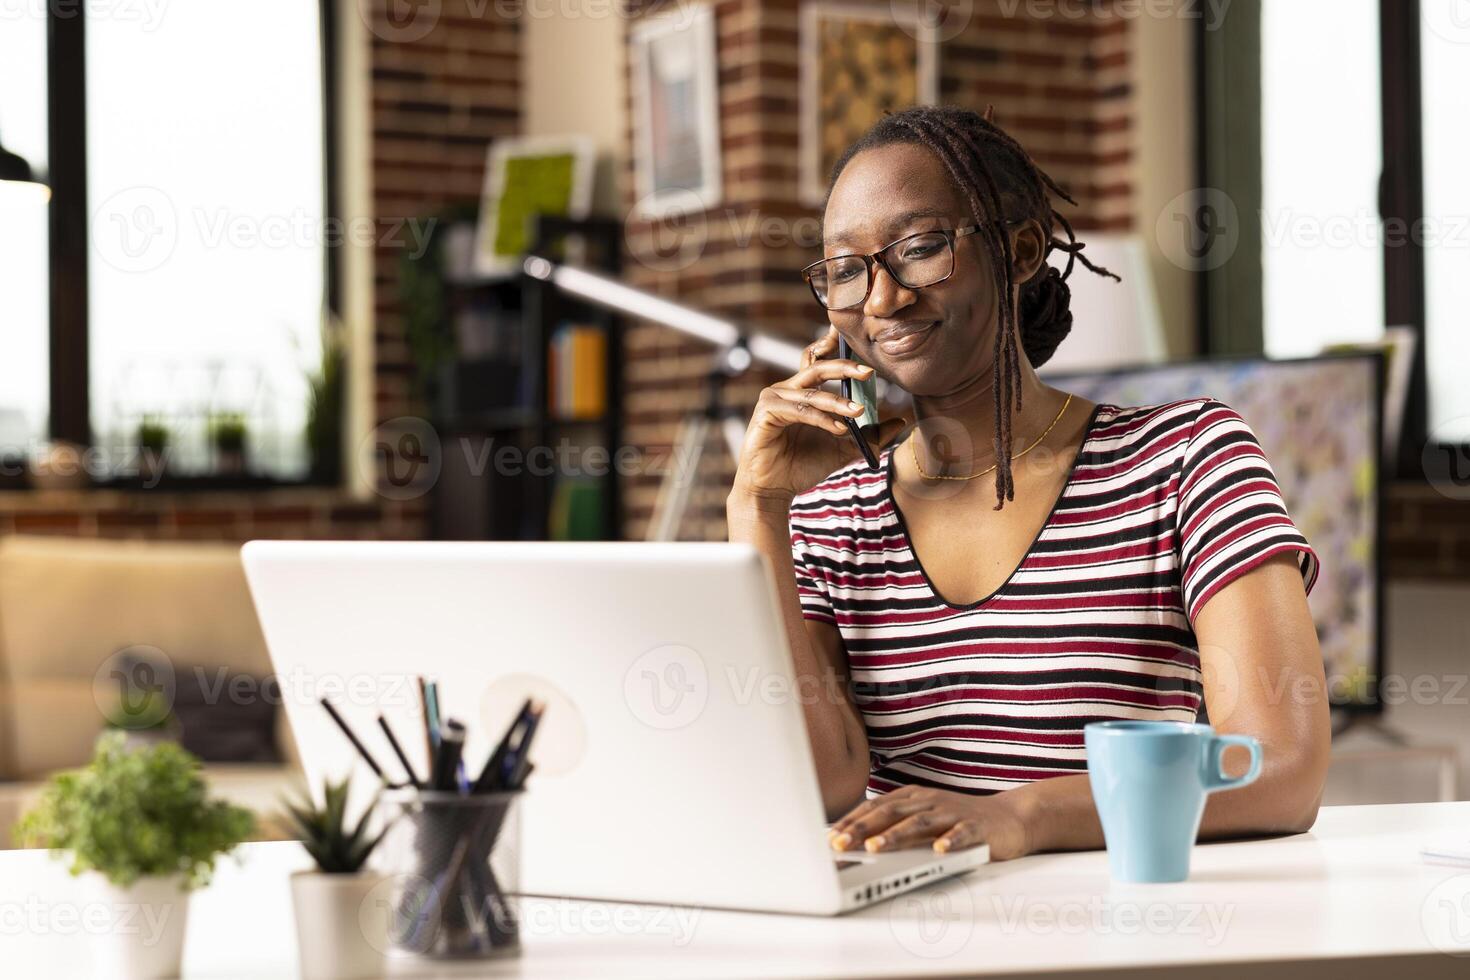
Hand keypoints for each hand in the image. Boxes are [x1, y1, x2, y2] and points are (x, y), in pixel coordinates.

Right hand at [731, 325, 907, 503]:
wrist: (774, 490)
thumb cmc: (802, 466)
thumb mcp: (843, 448)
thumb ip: (869, 434)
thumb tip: (900, 420)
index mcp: (801, 390)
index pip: (818, 359)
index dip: (831, 343)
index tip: (850, 334)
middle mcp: (786, 389)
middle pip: (817, 368)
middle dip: (844, 367)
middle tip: (869, 372)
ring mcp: (773, 399)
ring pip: (812, 393)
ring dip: (838, 402)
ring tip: (859, 412)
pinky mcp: (766, 413)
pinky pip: (800, 411)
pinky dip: (821, 419)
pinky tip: (839, 429)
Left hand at [827, 784, 1032, 860]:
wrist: (1009, 818)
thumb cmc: (958, 821)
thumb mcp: (923, 822)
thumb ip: (896, 829)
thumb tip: (857, 844)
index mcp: (912, 798)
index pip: (875, 808)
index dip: (852, 821)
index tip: (830, 837)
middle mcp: (929, 801)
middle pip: (891, 813)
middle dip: (863, 828)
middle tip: (841, 843)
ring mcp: (952, 812)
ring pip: (920, 822)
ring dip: (896, 835)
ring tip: (877, 847)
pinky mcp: (977, 827)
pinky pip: (961, 833)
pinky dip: (949, 841)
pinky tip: (938, 850)